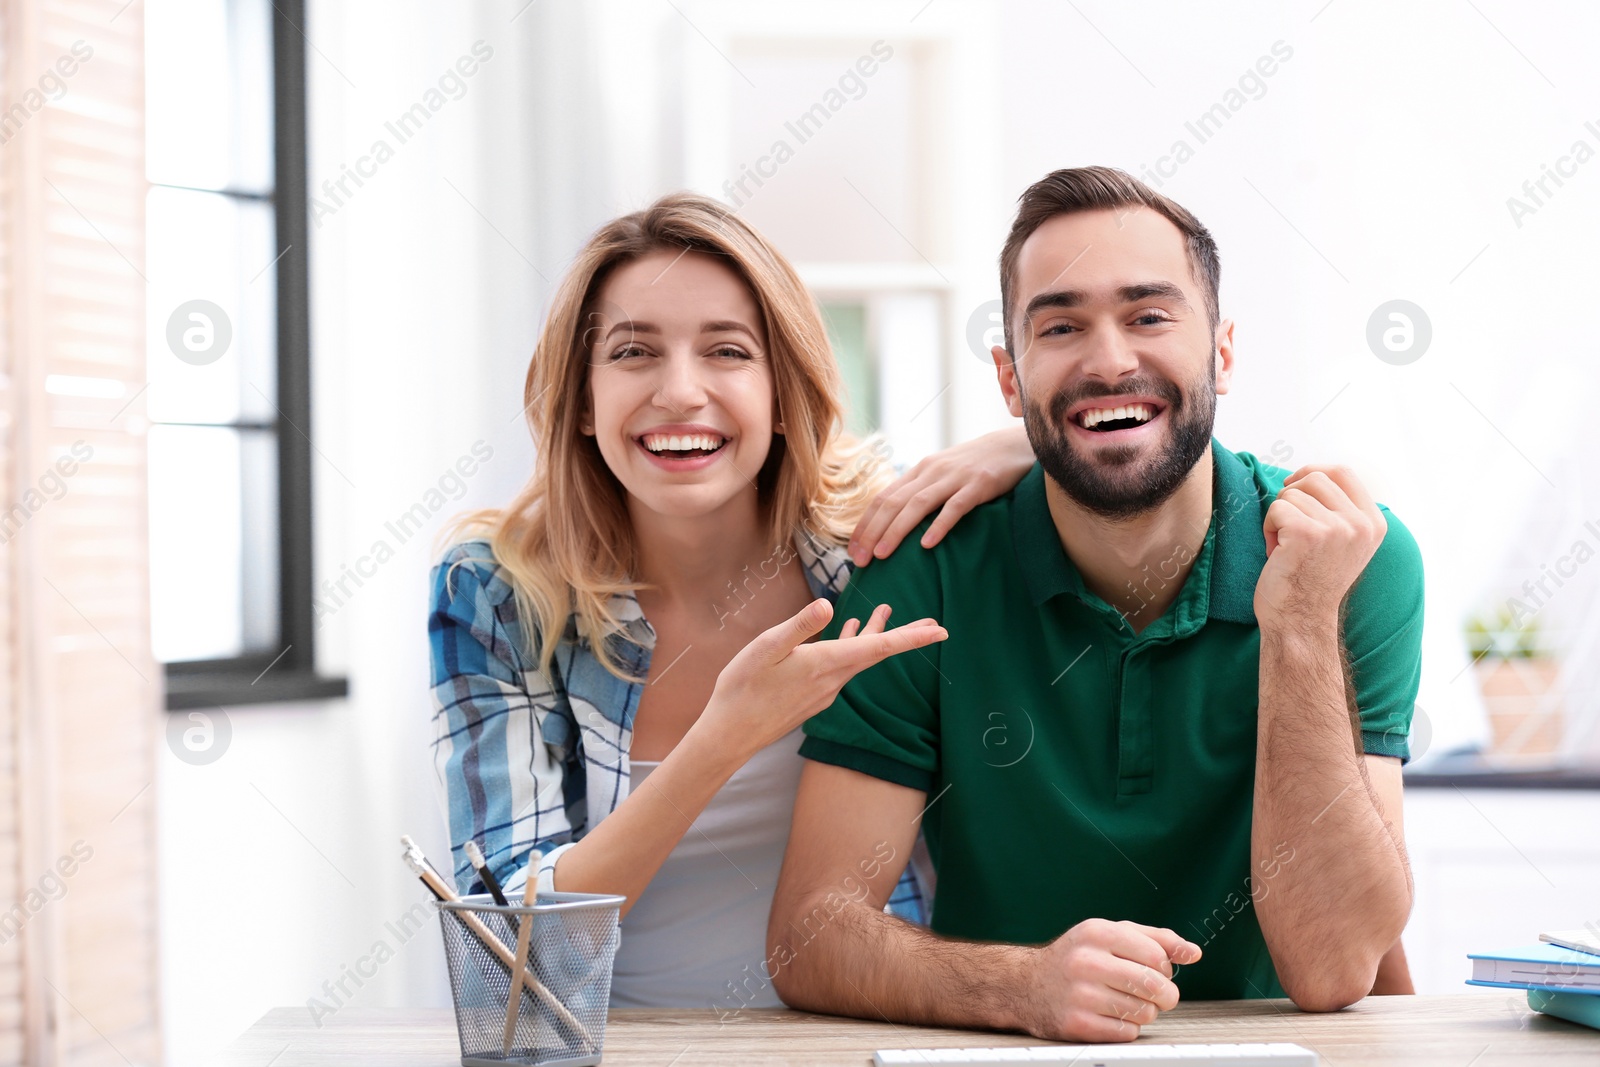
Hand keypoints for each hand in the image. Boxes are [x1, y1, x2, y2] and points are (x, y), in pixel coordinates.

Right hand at [695, 599, 946, 761]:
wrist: (730, 734)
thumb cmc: (742, 689)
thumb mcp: (766, 648)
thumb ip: (800, 626)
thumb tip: (829, 604)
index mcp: (826, 664)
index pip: (879, 647)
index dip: (912, 638)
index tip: (941, 631)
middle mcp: (832, 680)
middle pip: (877, 653)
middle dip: (905, 636)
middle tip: (934, 626)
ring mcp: (824, 691)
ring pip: (859, 658)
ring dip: (874, 636)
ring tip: (884, 612)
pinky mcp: (813, 696)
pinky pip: (841, 667)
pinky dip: (851, 646)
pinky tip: (844, 635)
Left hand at [848, 427, 1033, 566]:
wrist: (1013, 445)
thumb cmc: (975, 466)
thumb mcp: (943, 474)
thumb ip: (922, 491)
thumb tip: (897, 521)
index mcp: (920, 471)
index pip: (883, 498)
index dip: (865, 524)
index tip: (852, 550)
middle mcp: (932, 472)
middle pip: (894, 503)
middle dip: (873, 532)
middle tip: (860, 560)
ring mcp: (955, 477)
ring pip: (918, 505)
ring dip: (896, 530)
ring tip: (882, 555)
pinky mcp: (979, 485)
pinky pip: (955, 507)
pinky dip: (939, 525)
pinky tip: (927, 544)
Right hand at [1020, 919, 1201, 1041]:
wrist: (1025, 984)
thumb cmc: (1076, 957)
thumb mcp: (1111, 935)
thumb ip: (1156, 939)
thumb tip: (1194, 953)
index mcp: (1097, 932)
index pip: (1157, 955)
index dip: (1166, 967)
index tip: (1157, 970)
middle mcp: (1086, 961)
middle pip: (1154, 985)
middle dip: (1165, 994)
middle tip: (1157, 994)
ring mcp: (1080, 994)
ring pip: (1144, 1012)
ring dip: (1145, 1011)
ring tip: (1127, 1002)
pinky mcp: (1077, 1024)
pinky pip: (1127, 1032)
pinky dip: (1127, 1027)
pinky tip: (1111, 1015)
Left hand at [1254, 465, 1385, 632]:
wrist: (1300, 620)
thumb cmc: (1312, 579)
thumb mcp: (1342, 541)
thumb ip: (1340, 509)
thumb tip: (1310, 473)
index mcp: (1373, 523)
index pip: (1343, 472)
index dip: (1313, 472)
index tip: (1294, 487)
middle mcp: (1360, 524)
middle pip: (1315, 477)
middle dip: (1291, 495)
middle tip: (1286, 524)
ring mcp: (1336, 528)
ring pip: (1292, 493)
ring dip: (1279, 515)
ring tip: (1284, 545)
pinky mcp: (1307, 534)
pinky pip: (1276, 508)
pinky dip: (1268, 527)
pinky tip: (1276, 552)